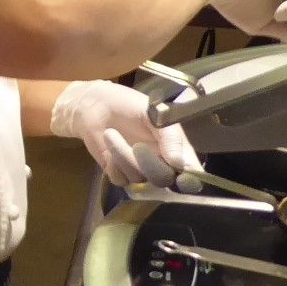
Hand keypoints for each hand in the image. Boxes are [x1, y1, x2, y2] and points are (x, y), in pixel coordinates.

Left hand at [50, 80, 198, 187]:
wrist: (94, 105)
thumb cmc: (128, 104)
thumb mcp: (154, 113)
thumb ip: (169, 136)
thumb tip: (178, 163)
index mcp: (176, 147)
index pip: (192, 173)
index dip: (190, 181)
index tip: (181, 178)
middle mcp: (161, 163)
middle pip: (164, 180)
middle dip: (149, 164)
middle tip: (137, 146)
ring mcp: (140, 170)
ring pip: (138, 179)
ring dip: (123, 156)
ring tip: (111, 133)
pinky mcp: (119, 173)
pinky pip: (120, 179)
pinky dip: (113, 163)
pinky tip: (108, 146)